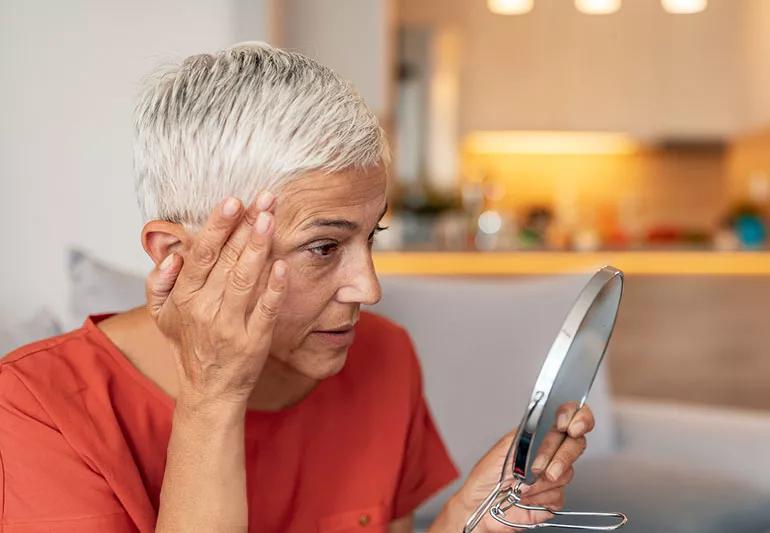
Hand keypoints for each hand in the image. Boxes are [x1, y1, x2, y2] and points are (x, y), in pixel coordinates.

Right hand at [144, 192, 286, 407]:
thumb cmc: (189, 344)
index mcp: (184, 298)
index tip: (233, 201)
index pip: (202, 254)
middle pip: (228, 260)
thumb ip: (158, 283)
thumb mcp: (162, 315)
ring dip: (259, 247)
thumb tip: (172, 256)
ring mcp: (231, 326)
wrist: (209, 391)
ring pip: (246, 280)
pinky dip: (275, 288)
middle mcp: (205, 310)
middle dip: (246, 226)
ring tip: (271, 218)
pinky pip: (266, 310)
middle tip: (264, 198)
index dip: (218, 226)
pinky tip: (284, 264)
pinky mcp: (255, 341)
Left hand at [453, 403, 594, 531]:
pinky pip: (559, 496)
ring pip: (567, 473)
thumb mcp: (503, 447)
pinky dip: (539, 497)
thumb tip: (542, 425)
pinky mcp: (553, 498)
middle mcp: (549, 453)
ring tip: (522, 485)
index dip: (574, 417)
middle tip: (538, 468)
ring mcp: (553, 475)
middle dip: (559, 456)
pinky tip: (525, 497)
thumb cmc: (486, 476)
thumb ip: (527, 434)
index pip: (568, 417)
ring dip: (541, 482)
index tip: (565, 426)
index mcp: (538, 435)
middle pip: (575, 444)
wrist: (480, 505)